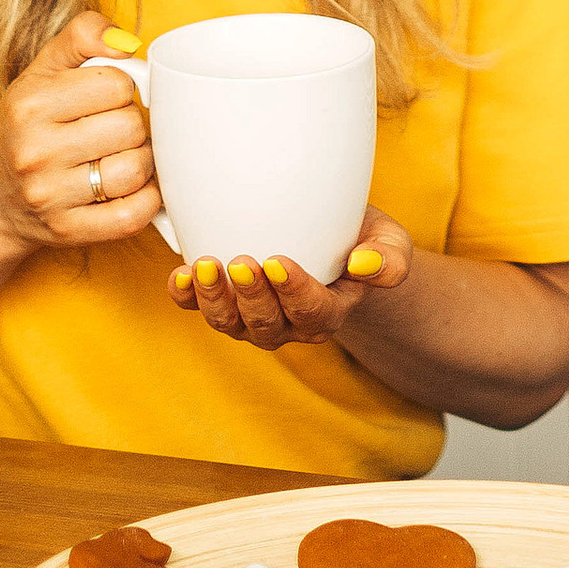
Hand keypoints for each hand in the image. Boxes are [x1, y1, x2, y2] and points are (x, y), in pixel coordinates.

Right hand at [0, 15, 163, 255]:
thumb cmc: (25, 125)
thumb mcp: (42, 69)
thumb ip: (83, 35)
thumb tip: (128, 42)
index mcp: (31, 104)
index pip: (117, 83)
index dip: (122, 88)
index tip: (107, 98)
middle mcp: (35, 152)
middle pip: (131, 126)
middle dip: (133, 124)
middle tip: (114, 130)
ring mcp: (50, 197)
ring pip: (137, 169)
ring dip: (142, 161)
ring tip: (122, 156)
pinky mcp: (67, 231)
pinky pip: (133, 214)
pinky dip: (146, 200)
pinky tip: (132, 188)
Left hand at [167, 210, 413, 349]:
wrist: (333, 244)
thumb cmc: (362, 241)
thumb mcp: (390, 244)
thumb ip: (390, 259)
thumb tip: (364, 263)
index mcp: (328, 313)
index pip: (312, 312)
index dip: (294, 292)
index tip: (279, 261)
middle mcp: (287, 325)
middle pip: (266, 324)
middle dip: (251, 296)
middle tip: (242, 262)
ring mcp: (251, 319)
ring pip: (229, 323)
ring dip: (214, 298)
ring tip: (204, 266)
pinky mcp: (225, 302)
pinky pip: (197, 309)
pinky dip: (184, 297)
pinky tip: (178, 274)